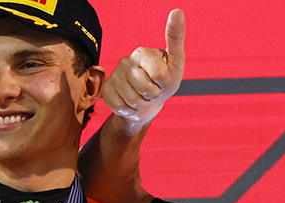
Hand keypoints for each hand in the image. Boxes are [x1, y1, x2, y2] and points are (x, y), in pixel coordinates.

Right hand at [101, 8, 184, 132]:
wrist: (148, 103)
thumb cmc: (164, 82)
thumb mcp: (176, 62)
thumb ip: (176, 38)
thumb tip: (177, 11)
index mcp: (142, 53)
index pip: (160, 76)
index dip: (165, 84)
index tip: (163, 81)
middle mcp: (125, 62)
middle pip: (147, 89)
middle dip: (154, 96)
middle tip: (153, 91)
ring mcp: (114, 76)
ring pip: (134, 100)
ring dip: (143, 105)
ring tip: (143, 97)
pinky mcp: (106, 91)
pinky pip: (121, 106)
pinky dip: (131, 110)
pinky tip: (131, 103)